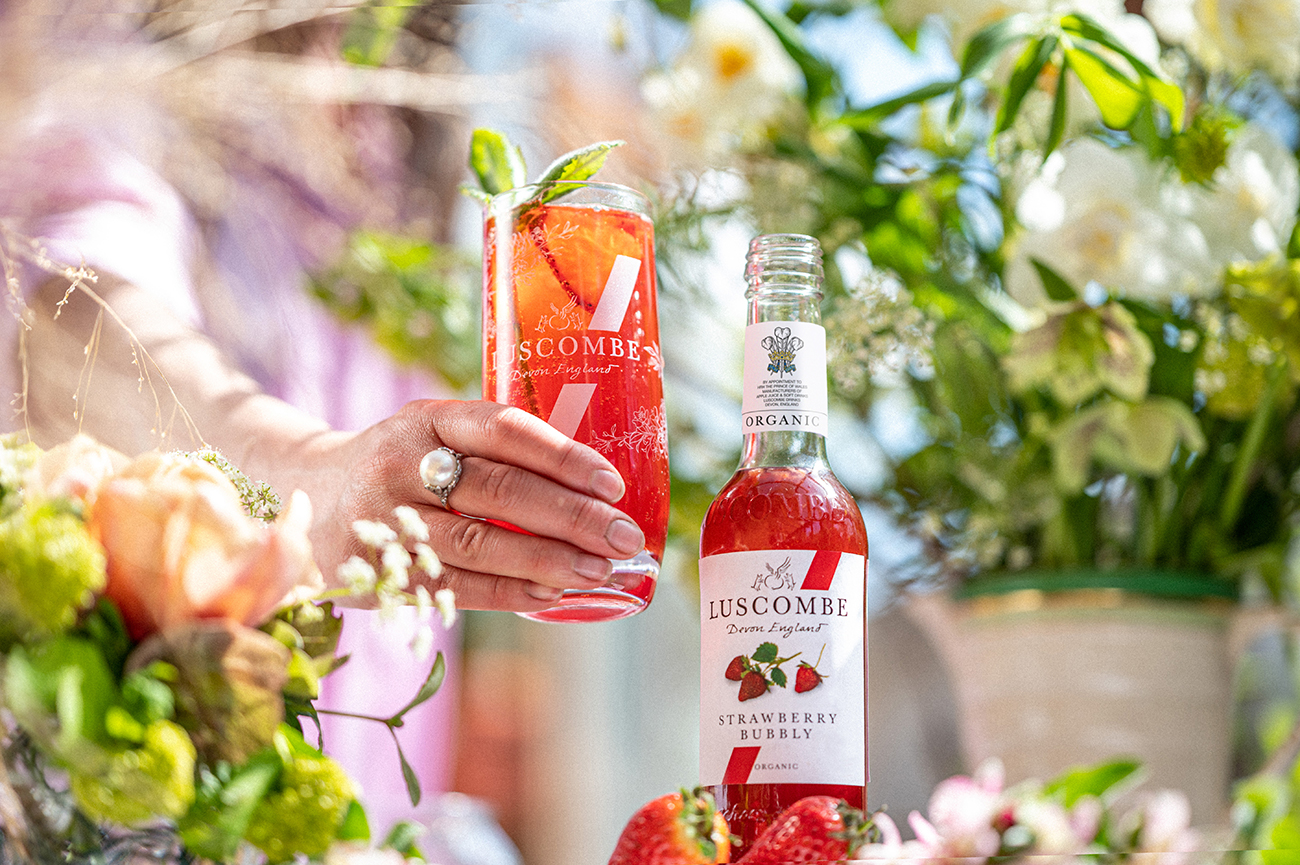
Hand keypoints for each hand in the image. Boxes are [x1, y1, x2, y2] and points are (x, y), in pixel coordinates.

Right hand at [298, 399, 645, 613]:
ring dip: (548, 560)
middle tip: (623, 537)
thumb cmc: (396, 464)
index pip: (503, 430)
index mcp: (424, 421)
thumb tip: (592, 491)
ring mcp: (385, 521)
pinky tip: (553, 595)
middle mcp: (401, 465)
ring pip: (479, 543)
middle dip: (572, 516)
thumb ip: (492, 452)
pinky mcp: (378, 571)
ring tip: (598, 571)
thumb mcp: (430, 435)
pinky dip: (510, 592)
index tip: (612, 483)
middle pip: (500, 491)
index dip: (563, 456)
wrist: (301, 494)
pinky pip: (456, 585)